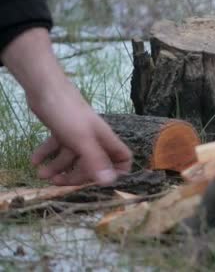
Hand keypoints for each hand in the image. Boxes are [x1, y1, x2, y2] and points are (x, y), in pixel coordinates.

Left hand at [1, 28, 131, 185]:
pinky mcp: (63, 130)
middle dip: (76, 176)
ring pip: (73, 158)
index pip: (122, 158)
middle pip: (93, 164)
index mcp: (105, 140)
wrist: (45, 88)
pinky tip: (35, 160)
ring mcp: (78, 135)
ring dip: (57, 168)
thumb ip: (96, 161)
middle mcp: (94, 139)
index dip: (117, 171)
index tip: (102, 183)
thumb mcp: (82, 140)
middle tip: (58, 182)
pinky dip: (46, 155)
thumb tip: (110, 183)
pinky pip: (57, 148)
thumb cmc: (68, 113)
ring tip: (41, 174)